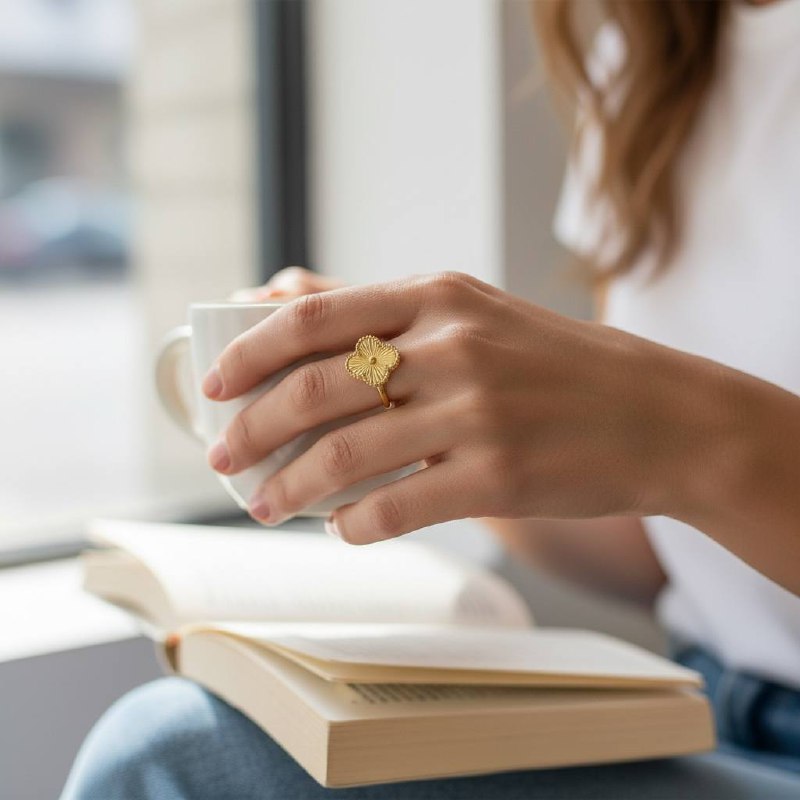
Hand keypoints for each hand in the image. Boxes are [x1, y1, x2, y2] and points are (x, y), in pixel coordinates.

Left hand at [203, 271, 721, 543]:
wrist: (655, 413)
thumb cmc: (551, 363)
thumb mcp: (470, 310)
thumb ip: (377, 307)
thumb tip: (279, 299)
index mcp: (438, 295)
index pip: (313, 318)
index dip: (247, 352)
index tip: (212, 386)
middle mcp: (453, 346)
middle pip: (314, 389)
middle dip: (250, 430)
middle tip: (222, 460)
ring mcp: (477, 413)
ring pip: (343, 457)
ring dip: (287, 488)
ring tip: (263, 503)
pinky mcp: (500, 477)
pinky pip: (395, 508)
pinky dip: (352, 525)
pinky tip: (340, 528)